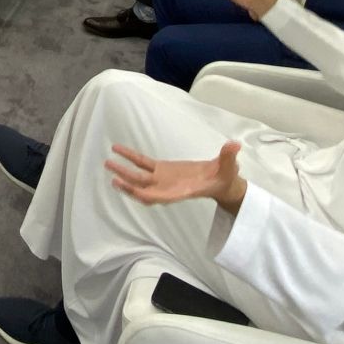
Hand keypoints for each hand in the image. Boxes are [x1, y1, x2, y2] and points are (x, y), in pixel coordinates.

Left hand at [106, 141, 247, 213]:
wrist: (220, 181)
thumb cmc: (224, 178)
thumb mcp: (228, 169)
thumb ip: (228, 157)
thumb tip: (234, 145)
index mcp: (182, 191)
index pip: (162, 197)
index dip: (149, 195)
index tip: (136, 193)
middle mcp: (168, 188)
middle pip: (145, 187)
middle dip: (128, 182)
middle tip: (112, 172)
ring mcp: (163, 179)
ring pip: (139, 177)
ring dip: (124, 172)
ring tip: (109, 163)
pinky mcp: (162, 170)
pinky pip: (143, 164)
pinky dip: (131, 159)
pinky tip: (119, 151)